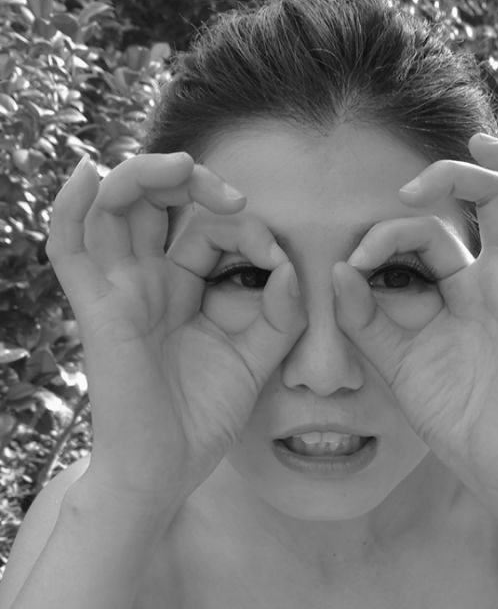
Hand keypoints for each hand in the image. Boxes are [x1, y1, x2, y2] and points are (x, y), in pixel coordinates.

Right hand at [47, 154, 305, 499]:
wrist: (167, 470)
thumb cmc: (205, 416)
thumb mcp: (257, 360)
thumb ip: (279, 316)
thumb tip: (289, 268)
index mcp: (184, 288)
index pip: (206, 230)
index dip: (243, 228)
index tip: (277, 256)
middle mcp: (147, 281)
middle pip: (153, 204)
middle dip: (190, 183)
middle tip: (232, 195)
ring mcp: (119, 291)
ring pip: (111, 211)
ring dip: (141, 177)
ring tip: (180, 165)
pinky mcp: (98, 311)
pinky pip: (70, 250)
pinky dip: (71, 210)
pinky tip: (87, 174)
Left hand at [332, 135, 497, 495]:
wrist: (488, 459)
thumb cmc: (448, 409)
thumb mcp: (394, 359)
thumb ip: (365, 318)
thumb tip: (338, 270)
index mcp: (460, 285)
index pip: (428, 233)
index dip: (387, 237)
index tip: (353, 265)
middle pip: (487, 199)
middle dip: (448, 178)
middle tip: (408, 187)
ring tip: (482, 140)